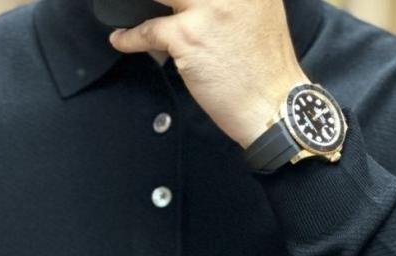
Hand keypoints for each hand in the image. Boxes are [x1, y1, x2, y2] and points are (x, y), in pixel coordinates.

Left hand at [107, 0, 311, 147]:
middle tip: (148, 3)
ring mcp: (206, 8)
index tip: (172, 0)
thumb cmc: (266, 69)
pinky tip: (121, 38)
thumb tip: (197, 0)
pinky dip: (130, 36)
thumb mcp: (259, 12)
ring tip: (122, 7)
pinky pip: (147, 30)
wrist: (274, 105)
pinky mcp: (188, 37)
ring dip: (136, 2)